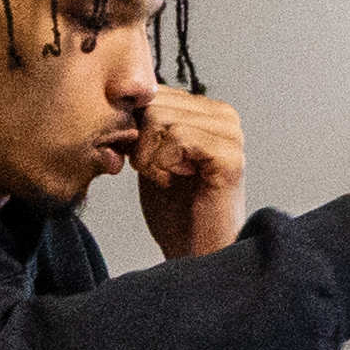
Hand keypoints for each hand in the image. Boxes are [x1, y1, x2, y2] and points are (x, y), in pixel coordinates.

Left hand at [131, 90, 247, 260]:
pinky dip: (162, 162)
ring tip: (164, 180)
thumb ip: (143, 126)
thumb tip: (118, 99)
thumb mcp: (151, 158)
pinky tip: (172, 182)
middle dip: (139, 141)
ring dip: (149, 155)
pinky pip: (178, 136)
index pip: (155, 92)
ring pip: (161, 117)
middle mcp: (223, 116)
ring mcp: (230, 134)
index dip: (134, 126)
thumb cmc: (176, 215)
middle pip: (154, 102)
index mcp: (207, 112)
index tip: (138, 160)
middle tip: (152, 174)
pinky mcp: (230, 155)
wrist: (195, 257)